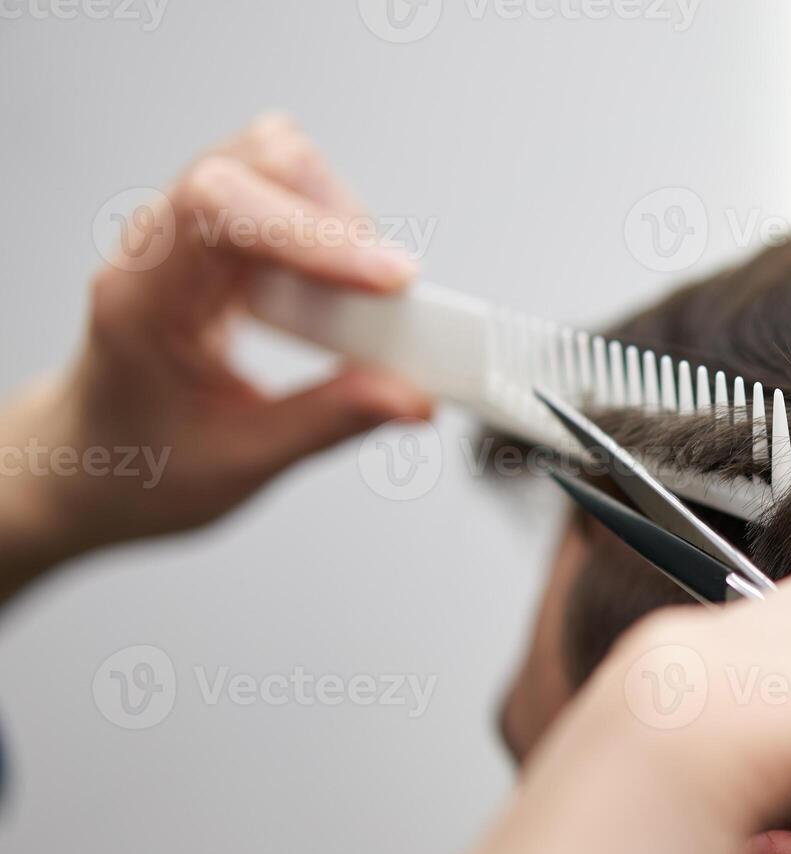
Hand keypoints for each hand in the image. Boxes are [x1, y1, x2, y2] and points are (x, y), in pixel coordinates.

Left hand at [0, 114, 431, 592]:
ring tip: (360, 297)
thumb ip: (327, 422)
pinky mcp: (221, 236)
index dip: (314, 230)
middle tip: (385, 296)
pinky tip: (337, 289)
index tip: (390, 279)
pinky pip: (287, 192)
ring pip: (278, 161)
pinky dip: (331, 228)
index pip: (219, 208)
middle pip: (259, 161)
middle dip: (340, 219)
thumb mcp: (238, 463)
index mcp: (140, 297)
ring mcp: (190, 232)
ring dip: (339, 218)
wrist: (89, 462)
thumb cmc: (137, 464)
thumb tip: (410, 395)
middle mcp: (159, 245)